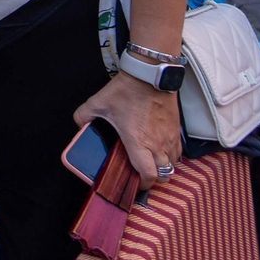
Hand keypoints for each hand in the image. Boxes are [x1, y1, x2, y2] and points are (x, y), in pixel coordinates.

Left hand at [74, 71, 181, 189]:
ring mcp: (169, 138)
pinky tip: (158, 148)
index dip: (142, 184)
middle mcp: (157, 144)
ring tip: (149, 161)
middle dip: (153, 179)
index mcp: (138, 142)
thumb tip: (81, 127)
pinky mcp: (177, 131)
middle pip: (164, 175)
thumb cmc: (126, 91)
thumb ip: (83, 117)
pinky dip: (170, 155)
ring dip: (163, 167)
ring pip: (173, 165)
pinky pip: (178, 152)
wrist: (150, 75)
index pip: (148, 175)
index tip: (134, 182)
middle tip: (141, 173)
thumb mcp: (97, 103)